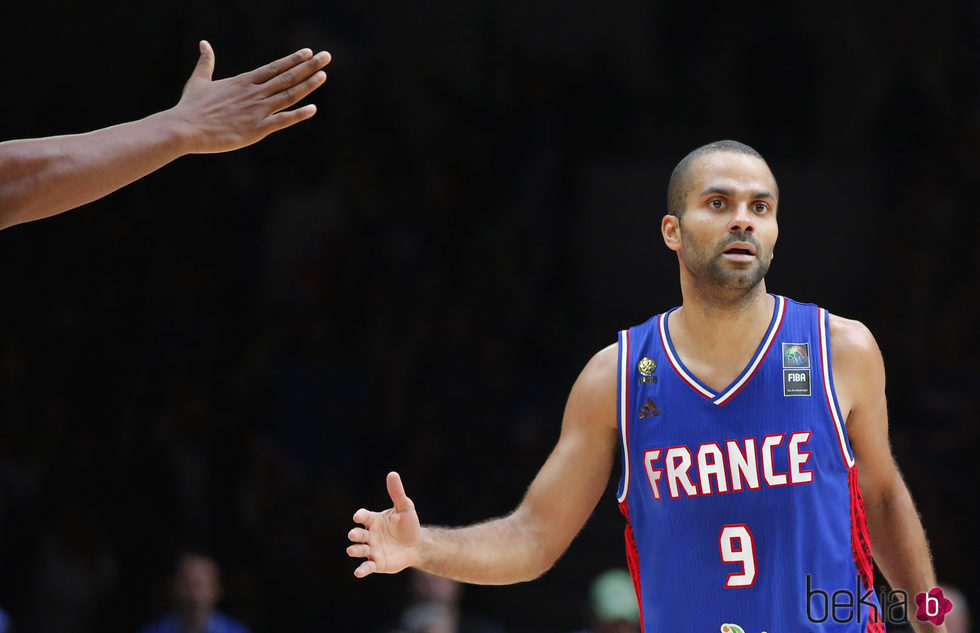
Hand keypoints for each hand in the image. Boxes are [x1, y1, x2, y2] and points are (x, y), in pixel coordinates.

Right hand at [172, 40, 330, 153]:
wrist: (185, 128)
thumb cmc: (191, 107)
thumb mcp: (199, 80)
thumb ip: (206, 62)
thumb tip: (203, 43)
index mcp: (243, 81)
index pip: (274, 67)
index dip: (293, 60)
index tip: (309, 52)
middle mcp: (254, 93)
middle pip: (287, 77)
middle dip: (309, 67)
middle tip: (326, 57)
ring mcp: (257, 111)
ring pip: (288, 95)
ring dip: (307, 85)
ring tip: (323, 75)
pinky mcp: (257, 129)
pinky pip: (282, 120)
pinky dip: (299, 114)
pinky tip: (313, 109)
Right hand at [347, 472, 421, 577]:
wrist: (416, 545)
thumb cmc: (408, 524)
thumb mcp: (405, 508)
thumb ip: (397, 493)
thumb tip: (392, 474)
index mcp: (374, 520)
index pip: (364, 517)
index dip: (360, 516)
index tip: (358, 516)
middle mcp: (370, 535)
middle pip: (359, 534)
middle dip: (355, 534)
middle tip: (353, 534)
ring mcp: (372, 549)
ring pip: (360, 550)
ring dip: (355, 550)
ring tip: (351, 550)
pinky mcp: (376, 563)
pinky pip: (367, 566)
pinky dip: (362, 569)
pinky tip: (358, 572)